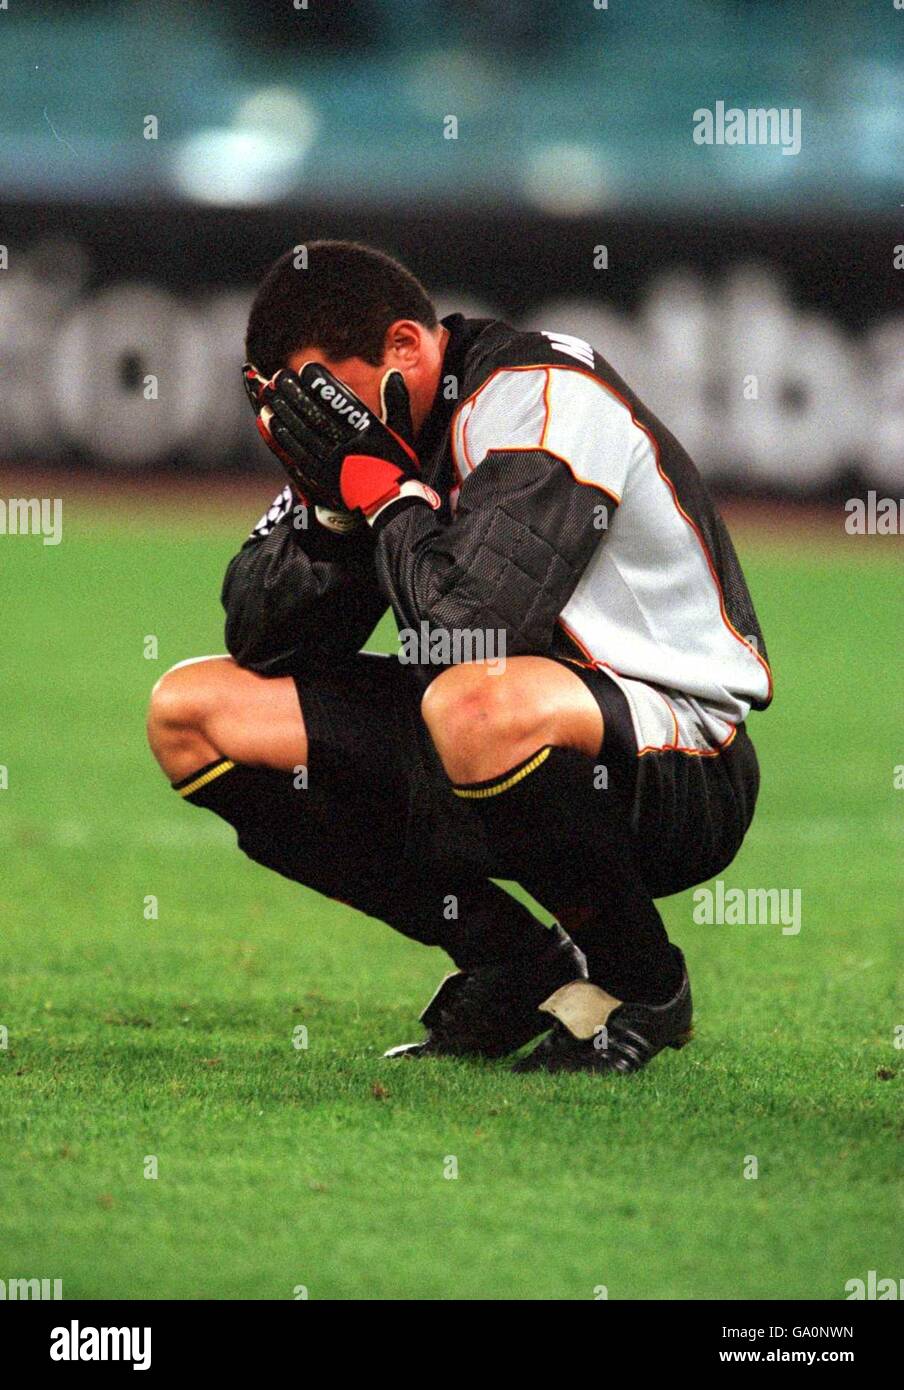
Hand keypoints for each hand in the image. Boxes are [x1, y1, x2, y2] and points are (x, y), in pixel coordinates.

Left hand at [243, 361, 439, 520]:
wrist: (390, 505)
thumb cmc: (396, 467)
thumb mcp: (403, 433)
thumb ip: (396, 403)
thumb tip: (392, 374)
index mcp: (369, 433)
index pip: (341, 403)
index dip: (322, 386)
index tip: (307, 369)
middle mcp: (348, 447)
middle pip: (316, 416)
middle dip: (296, 394)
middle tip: (280, 377)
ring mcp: (332, 463)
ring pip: (303, 433)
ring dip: (285, 412)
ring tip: (271, 395)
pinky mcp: (320, 477)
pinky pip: (297, 453)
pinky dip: (283, 437)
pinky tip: (272, 422)